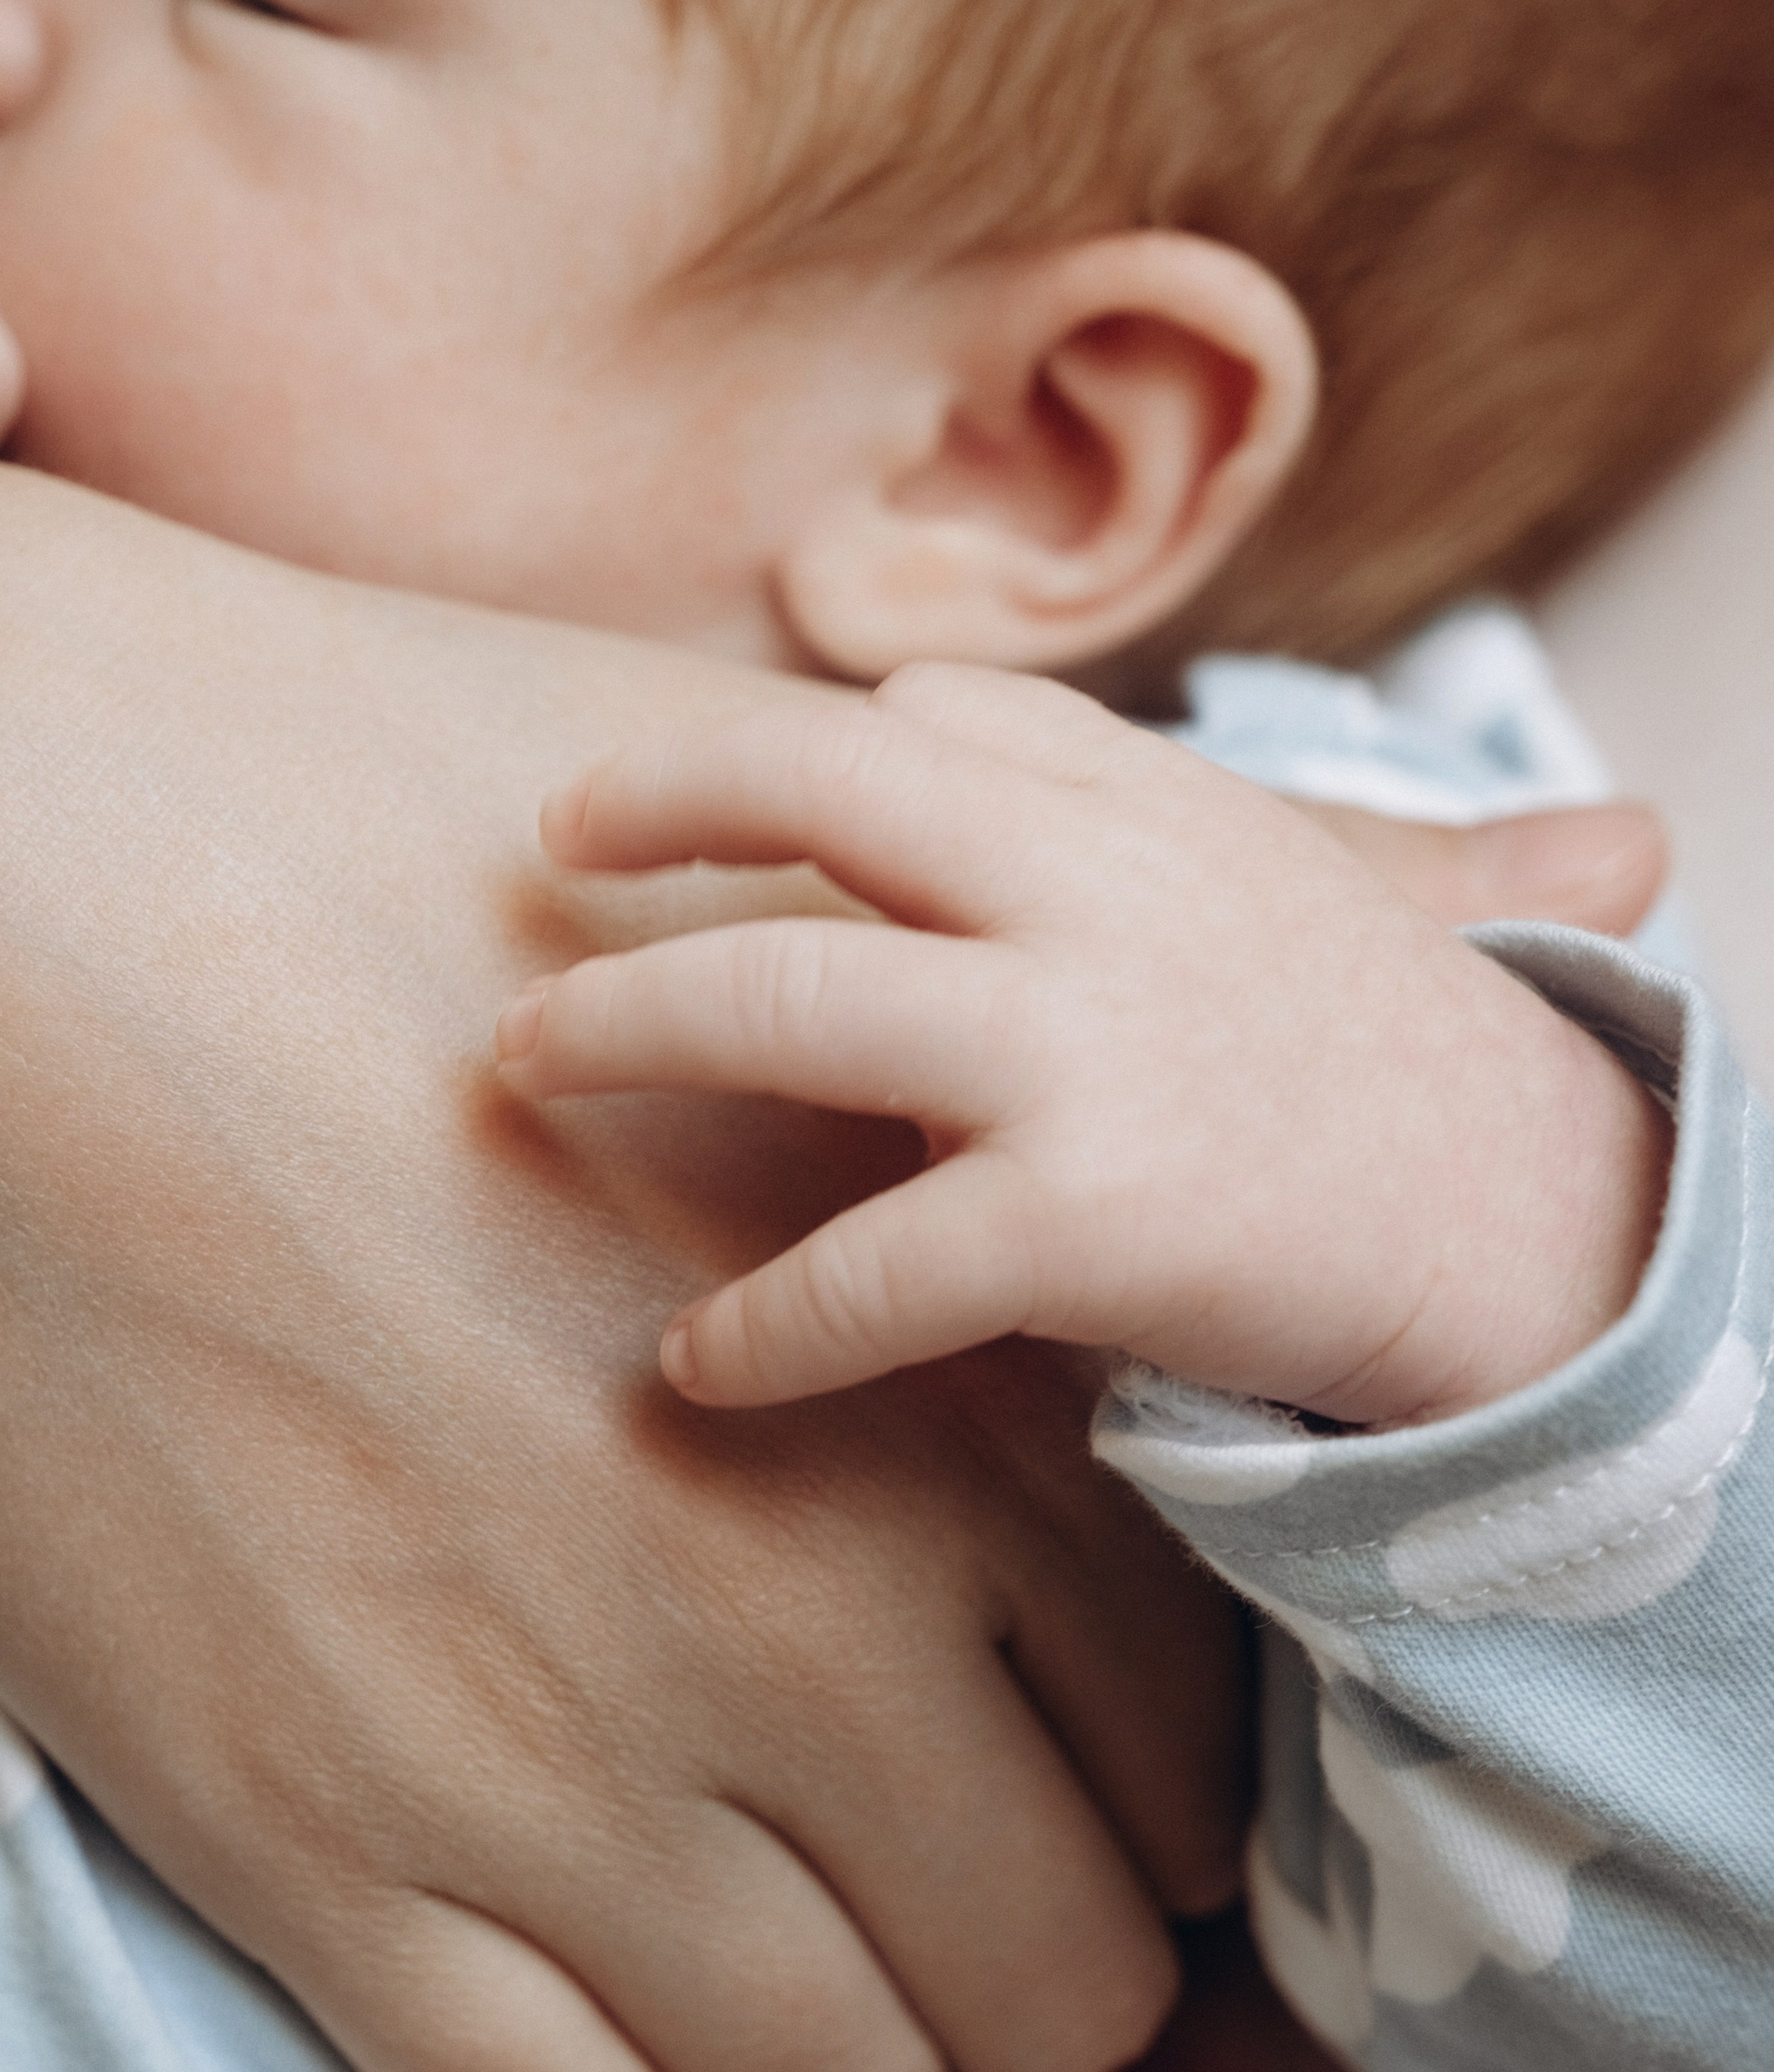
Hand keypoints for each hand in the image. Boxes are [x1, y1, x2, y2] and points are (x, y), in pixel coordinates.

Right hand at [0, 458, 1251, 2071]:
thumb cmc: (400, 848)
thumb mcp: (810, 906)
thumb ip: (1081, 1006)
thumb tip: (1527, 874)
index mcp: (940, 1392)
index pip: (1187, 1727)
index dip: (1175, 1811)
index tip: (1120, 1826)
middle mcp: (801, 1616)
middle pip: (1069, 1960)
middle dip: (1067, 2007)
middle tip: (1017, 2002)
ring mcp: (560, 1761)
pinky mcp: (324, 1849)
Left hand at [498, 661, 1671, 1427]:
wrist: (1554, 1241)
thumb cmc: (1396, 1075)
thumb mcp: (1285, 885)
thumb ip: (1104, 804)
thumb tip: (933, 709)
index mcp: (1154, 807)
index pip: (935, 719)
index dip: (796, 753)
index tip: (694, 796)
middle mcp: (1104, 892)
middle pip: (813, 790)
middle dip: (648, 807)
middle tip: (534, 857)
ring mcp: (1087, 1047)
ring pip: (782, 1002)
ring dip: (618, 1025)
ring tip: (518, 1064)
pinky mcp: (1087, 1218)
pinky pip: (861, 1267)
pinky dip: (759, 1324)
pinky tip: (695, 1362)